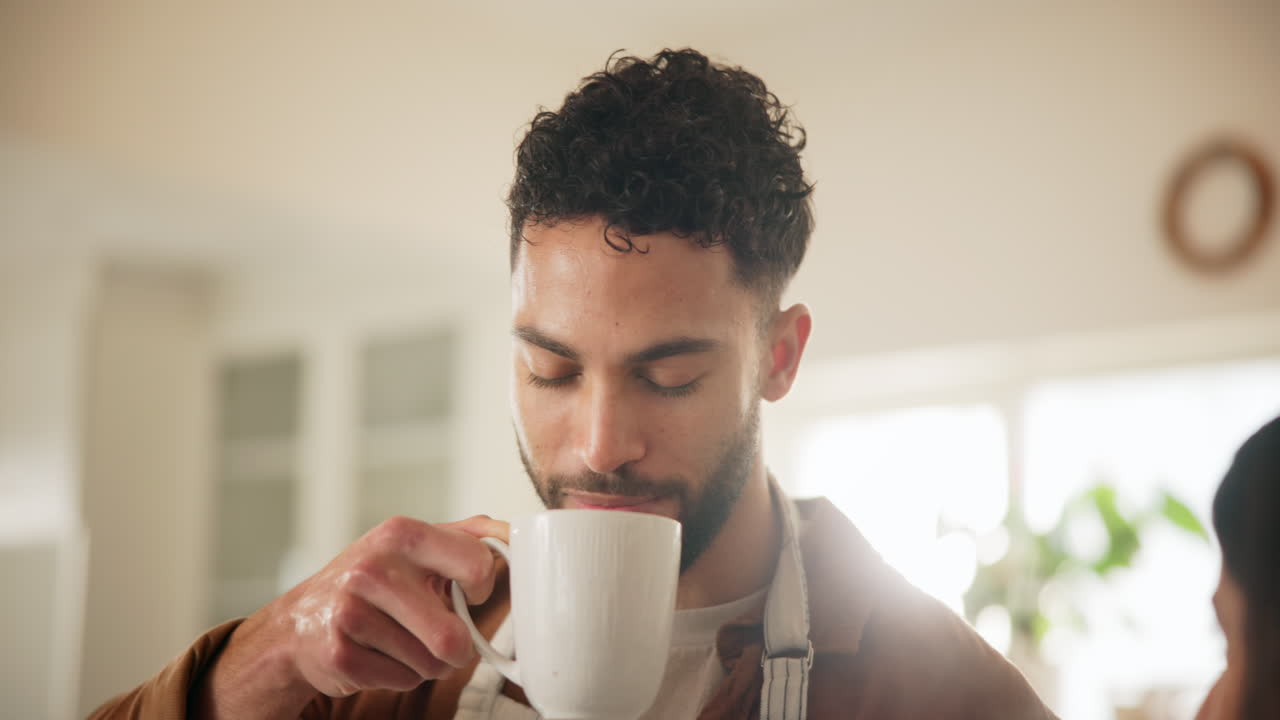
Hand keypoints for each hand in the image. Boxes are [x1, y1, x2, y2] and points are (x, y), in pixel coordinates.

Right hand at [193, 515, 508, 717]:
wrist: (298, 623)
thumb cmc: (370, 581)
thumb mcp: (411, 545)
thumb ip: (464, 535)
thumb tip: (513, 532)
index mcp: (401, 533)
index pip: (476, 563)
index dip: (483, 587)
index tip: (470, 592)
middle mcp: (373, 568)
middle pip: (452, 636)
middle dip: (458, 647)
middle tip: (445, 637)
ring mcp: (351, 612)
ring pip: (430, 663)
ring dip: (427, 662)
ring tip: (401, 641)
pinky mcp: (340, 654)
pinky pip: (402, 680)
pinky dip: (400, 676)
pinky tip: (378, 654)